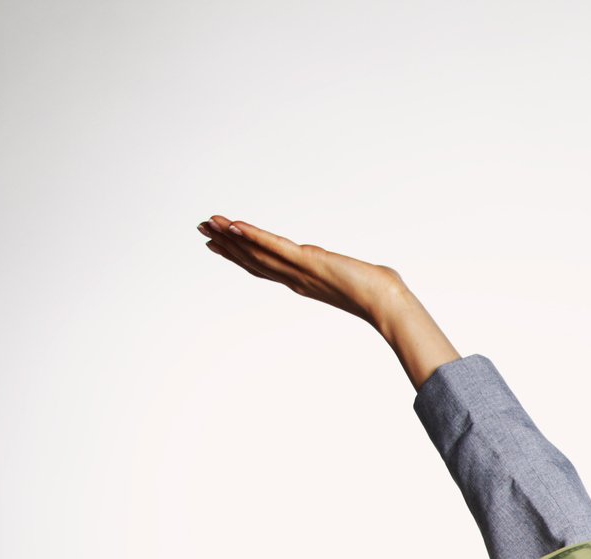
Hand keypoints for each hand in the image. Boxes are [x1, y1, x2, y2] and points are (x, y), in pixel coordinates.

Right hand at [197, 215, 403, 324]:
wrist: (388, 303)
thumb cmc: (382, 295)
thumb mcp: (360, 279)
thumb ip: (357, 275)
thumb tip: (378, 274)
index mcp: (303, 282)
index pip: (265, 267)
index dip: (239, 256)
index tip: (221, 244)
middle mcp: (296, 278)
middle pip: (252, 259)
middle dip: (226, 244)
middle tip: (203, 230)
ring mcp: (299, 270)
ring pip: (256, 252)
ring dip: (231, 237)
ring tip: (209, 224)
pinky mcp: (308, 261)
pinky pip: (274, 246)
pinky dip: (253, 236)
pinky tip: (234, 225)